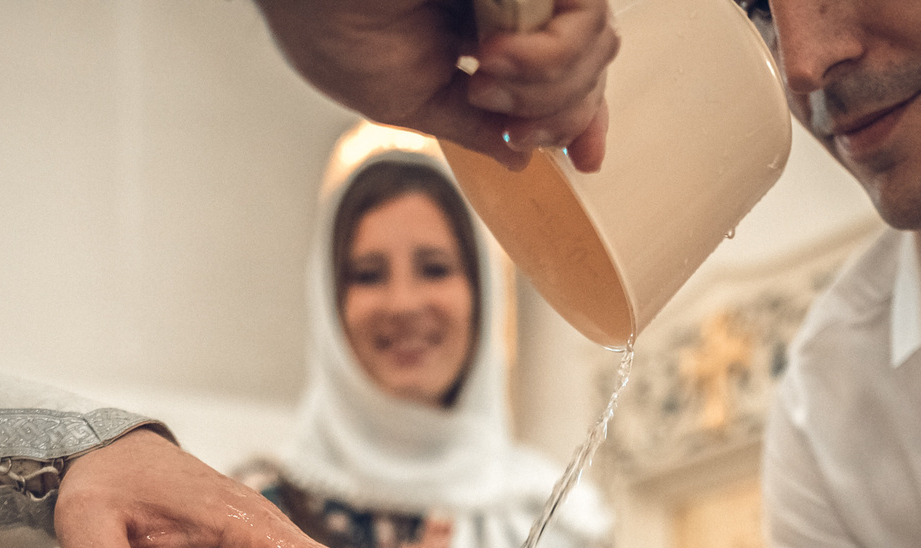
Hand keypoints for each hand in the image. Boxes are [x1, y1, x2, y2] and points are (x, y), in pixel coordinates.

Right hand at [254, 0, 616, 171]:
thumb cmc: (326, 23)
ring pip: (594, 41)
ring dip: (546, 89)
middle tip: (517, 127)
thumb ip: (470, 125)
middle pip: (589, 62)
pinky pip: (584, 16)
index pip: (561, 72)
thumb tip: (520, 157)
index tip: (585, 158)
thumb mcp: (405, 99)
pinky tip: (495, 58)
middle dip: (564, 114)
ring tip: (486, 80)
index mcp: (481, 27)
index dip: (582, 114)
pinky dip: (548, 58)